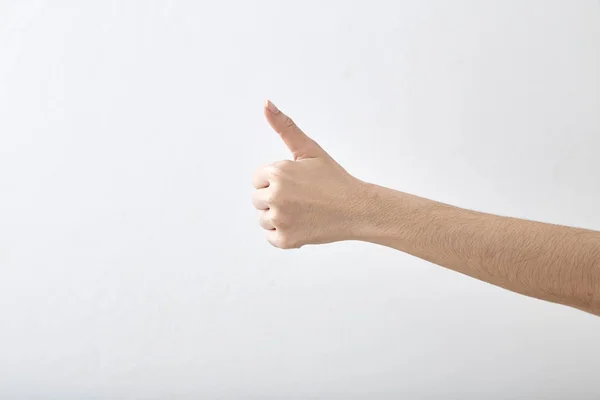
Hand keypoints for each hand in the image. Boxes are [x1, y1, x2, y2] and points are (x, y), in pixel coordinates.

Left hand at [252, 100, 366, 248]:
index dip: (276, 181)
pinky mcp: (285, 239)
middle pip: (257, 200)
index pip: (258, 179)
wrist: (357, 209)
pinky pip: (272, 237)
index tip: (297, 184)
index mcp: (277, 172)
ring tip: (304, 212)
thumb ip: (285, 127)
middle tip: (302, 199)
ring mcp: (280, 219)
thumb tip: (266, 103)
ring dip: (278, 217)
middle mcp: (274, 196)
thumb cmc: (334, 178)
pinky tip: (303, 224)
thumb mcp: (310, 150)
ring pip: (263, 219)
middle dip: (275, 198)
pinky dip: (284, 234)